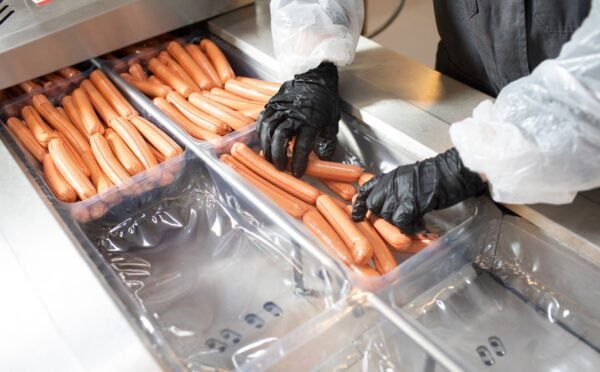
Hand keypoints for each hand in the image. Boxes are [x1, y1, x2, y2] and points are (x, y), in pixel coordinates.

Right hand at [257, 62, 339, 176]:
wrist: (315, 76)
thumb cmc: (324, 100)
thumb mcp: (332, 121)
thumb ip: (328, 142)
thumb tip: (324, 159)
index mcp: (310, 121)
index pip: (302, 146)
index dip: (298, 162)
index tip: (297, 173)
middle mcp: (293, 115)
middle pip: (279, 138)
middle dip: (278, 156)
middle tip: (279, 167)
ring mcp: (280, 108)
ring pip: (268, 130)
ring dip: (267, 147)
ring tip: (269, 158)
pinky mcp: (272, 104)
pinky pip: (262, 121)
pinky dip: (261, 134)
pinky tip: (263, 142)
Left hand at [351, 148, 486, 233]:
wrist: (450, 171)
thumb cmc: (435, 175)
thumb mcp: (408, 178)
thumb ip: (395, 189)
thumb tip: (390, 204)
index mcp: (388, 177)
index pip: (365, 190)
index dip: (360, 205)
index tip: (357, 215)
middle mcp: (390, 184)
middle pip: (374, 206)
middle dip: (383, 217)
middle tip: (400, 221)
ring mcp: (399, 193)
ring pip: (387, 216)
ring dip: (399, 224)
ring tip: (414, 223)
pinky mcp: (410, 203)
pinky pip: (402, 222)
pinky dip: (410, 228)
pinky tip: (421, 225)